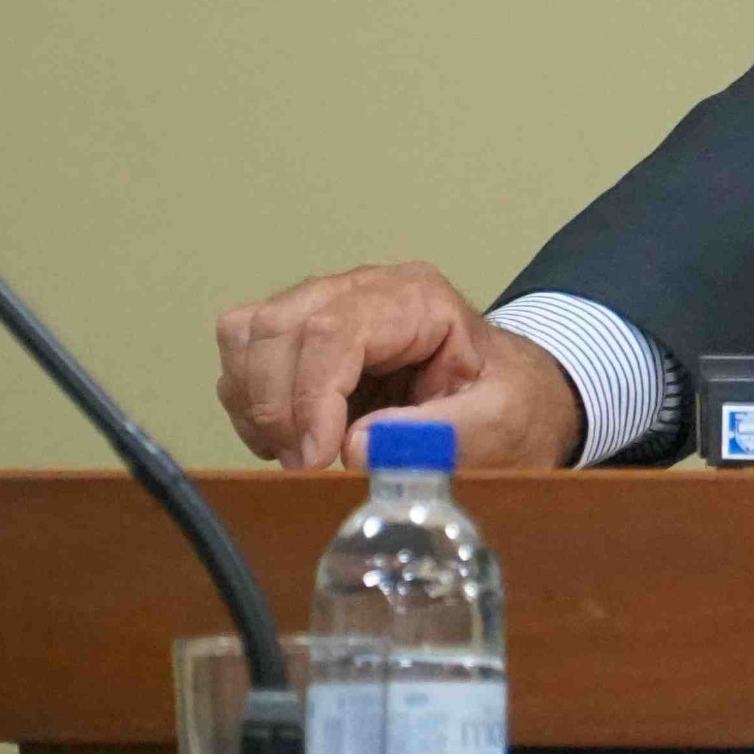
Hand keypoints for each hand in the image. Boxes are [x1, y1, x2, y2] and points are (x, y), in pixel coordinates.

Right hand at [211, 262, 583, 469]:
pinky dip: (248, 401)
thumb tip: (356, 447)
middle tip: (303, 464)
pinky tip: (288, 437)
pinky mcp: (300, 335)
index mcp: (417, 300)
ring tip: (298, 451)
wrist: (511, 397)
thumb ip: (437, 435)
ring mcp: (326, 307)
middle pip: (279, 326)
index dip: (310, 397)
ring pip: (248, 334)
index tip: (310, 457)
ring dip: (256, 402)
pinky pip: (242, 354)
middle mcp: (364, 290)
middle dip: (276, 405)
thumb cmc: (506, 405)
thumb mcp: (499, 424)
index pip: (335, 330)